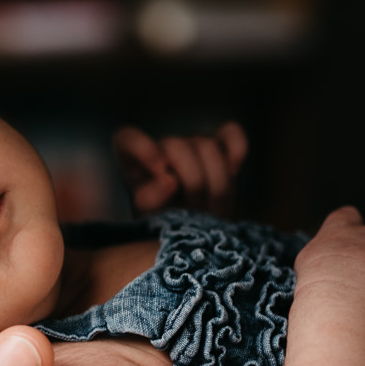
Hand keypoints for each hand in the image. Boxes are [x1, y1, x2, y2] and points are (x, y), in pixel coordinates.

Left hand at [114, 122, 247, 215]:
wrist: (193, 232)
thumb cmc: (162, 224)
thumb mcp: (148, 218)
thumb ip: (151, 199)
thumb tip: (169, 181)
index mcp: (133, 160)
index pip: (127, 139)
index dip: (143, 148)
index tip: (160, 171)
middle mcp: (162, 146)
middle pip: (178, 146)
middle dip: (193, 183)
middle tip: (198, 212)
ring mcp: (191, 143)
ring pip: (208, 147)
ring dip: (217, 184)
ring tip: (215, 212)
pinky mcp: (219, 145)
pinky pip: (230, 133)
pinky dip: (237, 148)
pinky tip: (235, 169)